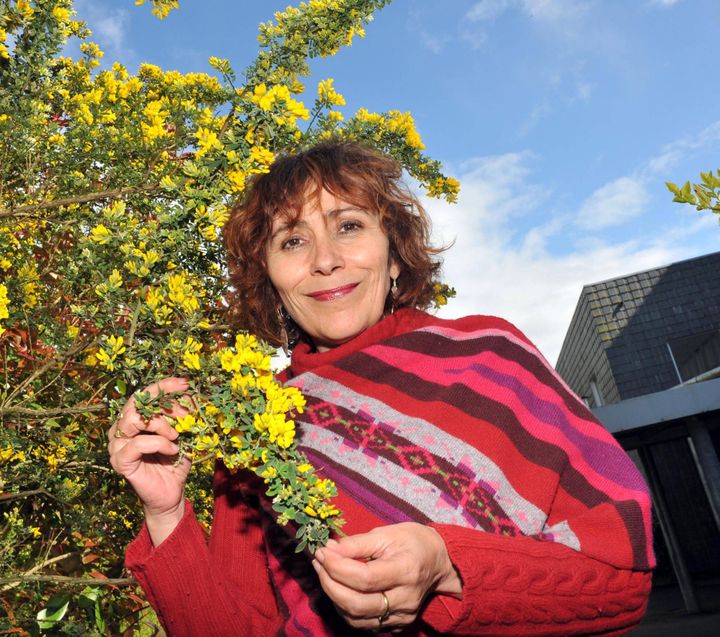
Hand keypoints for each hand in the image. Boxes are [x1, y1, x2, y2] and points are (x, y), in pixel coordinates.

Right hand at [107, 377, 191, 544]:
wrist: (172, 493)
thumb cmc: (176, 461)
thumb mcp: (184, 432)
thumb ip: (184, 414)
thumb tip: (193, 392)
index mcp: (133, 418)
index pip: (144, 394)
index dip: (164, 386)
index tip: (185, 384)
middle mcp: (120, 428)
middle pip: (136, 402)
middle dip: (164, 403)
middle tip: (186, 413)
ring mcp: (117, 445)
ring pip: (133, 420)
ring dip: (161, 424)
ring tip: (177, 435)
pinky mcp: (120, 462)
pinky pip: (137, 445)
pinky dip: (159, 443)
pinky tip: (172, 450)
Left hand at [312, 523, 461, 631]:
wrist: (438, 562)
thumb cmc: (412, 542)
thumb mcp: (387, 533)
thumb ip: (357, 543)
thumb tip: (329, 550)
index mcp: (406, 571)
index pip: (364, 578)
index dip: (337, 567)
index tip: (323, 552)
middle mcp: (405, 599)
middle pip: (357, 604)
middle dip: (330, 583)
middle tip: (319, 562)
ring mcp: (401, 616)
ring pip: (356, 618)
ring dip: (333, 596)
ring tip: (324, 572)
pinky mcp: (396, 626)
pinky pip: (362, 623)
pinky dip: (344, 607)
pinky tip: (338, 587)